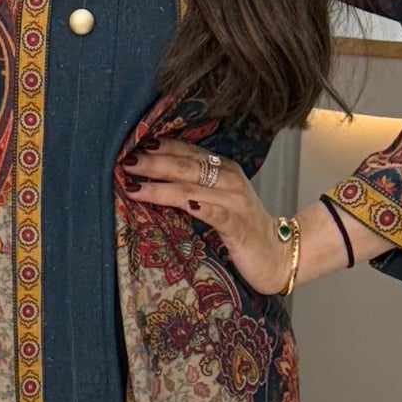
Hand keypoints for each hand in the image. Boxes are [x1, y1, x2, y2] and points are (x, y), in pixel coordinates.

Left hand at [121, 142, 298, 293]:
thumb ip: (192, 188)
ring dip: (160, 184)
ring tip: (134, 185)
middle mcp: (229, 178)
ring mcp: (234, 201)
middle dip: (152, 162)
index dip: (157, 147)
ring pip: (191, 186)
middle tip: (124, 161)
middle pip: (184, 164)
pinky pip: (212, 211)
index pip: (185, 150)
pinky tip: (177, 202)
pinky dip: (194, 205)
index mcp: (223, 168)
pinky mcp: (237, 225)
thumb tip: (151, 181)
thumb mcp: (217, 202)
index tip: (128, 146)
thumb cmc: (241, 230)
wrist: (277, 255)